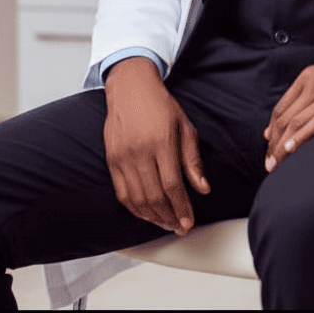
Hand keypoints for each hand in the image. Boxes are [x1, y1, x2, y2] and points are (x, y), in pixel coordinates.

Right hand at [103, 57, 209, 234]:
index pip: (173, 185)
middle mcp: (140, 151)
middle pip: (155, 196)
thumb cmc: (160, 105)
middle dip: (169, 217)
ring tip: (166, 223)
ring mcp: (123, 157)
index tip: (188, 222)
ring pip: (137, 199)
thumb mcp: (184, 126)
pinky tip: (146, 214)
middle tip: (179, 227)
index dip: (181, 208)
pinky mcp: (111, 160)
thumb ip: (192, 159)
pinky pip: (122, 193)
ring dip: (153, 217)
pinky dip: (134, 209)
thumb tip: (202, 188)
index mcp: (162, 141)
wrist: (130, 87)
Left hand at [262, 56, 313, 170]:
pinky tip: (292, 150)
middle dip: (273, 143)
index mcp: (309, 76)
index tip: (270, 149)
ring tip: (276, 165)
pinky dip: (301, 137)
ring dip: (282, 147)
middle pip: (284, 117)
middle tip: (269, 164)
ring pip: (295, 122)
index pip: (281, 107)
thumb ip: (310, 100)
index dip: (272, 131)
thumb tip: (288, 125)